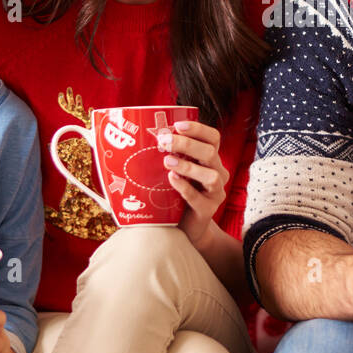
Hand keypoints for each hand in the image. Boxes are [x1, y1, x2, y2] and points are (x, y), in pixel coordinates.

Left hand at [165, 120, 229, 249]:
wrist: (184, 227)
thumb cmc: (176, 194)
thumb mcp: (175, 171)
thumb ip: (166, 156)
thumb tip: (134, 139)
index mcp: (211, 160)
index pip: (213, 138)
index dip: (198, 129)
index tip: (177, 125)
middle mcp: (218, 173)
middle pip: (210, 152)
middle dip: (187, 144)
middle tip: (165, 141)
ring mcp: (215, 193)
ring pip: (211, 175)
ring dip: (188, 166)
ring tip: (167, 161)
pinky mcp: (208, 210)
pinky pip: (198, 198)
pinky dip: (184, 187)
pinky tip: (172, 179)